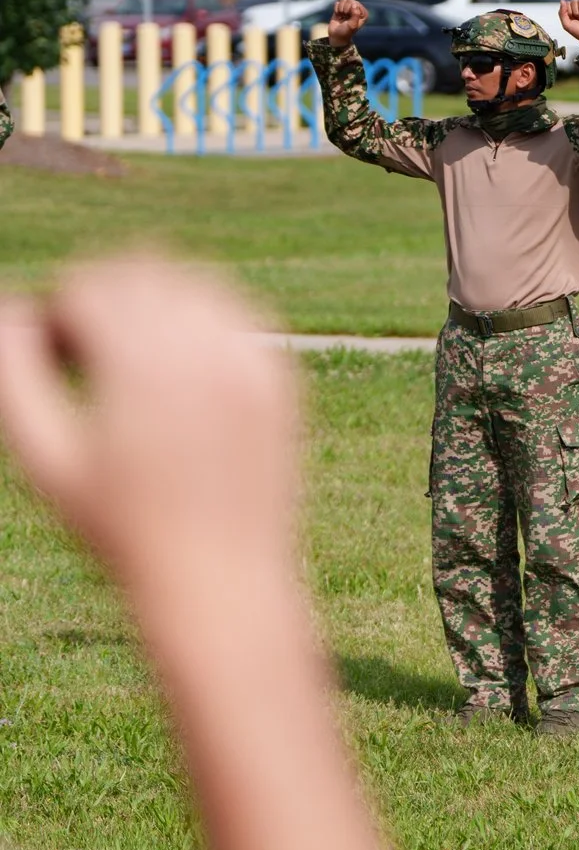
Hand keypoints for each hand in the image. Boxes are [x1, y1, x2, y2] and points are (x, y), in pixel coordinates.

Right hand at [0, 256, 302, 617]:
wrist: (221, 579)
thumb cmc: (120, 528)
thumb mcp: (47, 456)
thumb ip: (16, 376)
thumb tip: (13, 309)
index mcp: (144, 364)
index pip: (91, 286)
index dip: (58, 315)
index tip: (53, 361)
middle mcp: (207, 351)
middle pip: (142, 270)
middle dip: (106, 298)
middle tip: (87, 356)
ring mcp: (253, 362)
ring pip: (195, 283)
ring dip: (154, 302)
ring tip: (130, 362)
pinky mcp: (281, 379)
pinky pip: (237, 317)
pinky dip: (203, 323)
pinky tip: (179, 371)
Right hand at [328, 0, 367, 43]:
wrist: (336, 35)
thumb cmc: (346, 32)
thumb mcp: (352, 25)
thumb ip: (355, 14)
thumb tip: (354, 4)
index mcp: (363, 13)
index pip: (356, 4)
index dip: (351, 10)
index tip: (350, 18)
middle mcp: (357, 9)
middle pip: (350, 0)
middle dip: (345, 9)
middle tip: (345, 17)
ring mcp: (349, 7)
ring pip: (343, 0)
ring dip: (341, 8)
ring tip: (342, 16)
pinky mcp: (341, 7)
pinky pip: (337, 3)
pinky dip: (336, 9)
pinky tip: (338, 15)